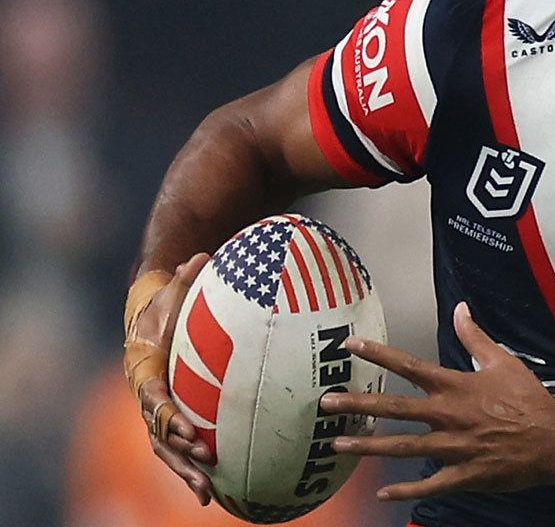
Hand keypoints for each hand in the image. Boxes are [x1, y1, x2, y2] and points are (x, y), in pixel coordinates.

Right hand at [134, 253, 216, 504]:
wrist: (147, 316)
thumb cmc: (164, 303)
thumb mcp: (172, 291)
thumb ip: (184, 279)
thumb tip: (202, 255)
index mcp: (145, 370)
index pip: (151, 397)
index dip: (166, 414)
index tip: (184, 428)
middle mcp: (147, 397)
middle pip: (157, 433)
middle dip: (178, 453)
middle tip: (204, 464)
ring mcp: (157, 412)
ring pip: (166, 449)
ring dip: (185, 471)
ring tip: (208, 491)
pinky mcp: (171, 419)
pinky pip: (180, 447)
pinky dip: (193, 468)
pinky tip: (217, 489)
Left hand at [321, 302, 554, 500]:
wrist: (552, 439)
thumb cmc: (528, 398)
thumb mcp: (503, 361)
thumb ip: (475, 336)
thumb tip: (461, 308)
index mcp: (455, 386)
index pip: (409, 366)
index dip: (379, 354)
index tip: (352, 346)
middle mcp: (448, 415)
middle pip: (395, 409)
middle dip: (359, 405)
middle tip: (326, 404)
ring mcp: (453, 447)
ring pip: (403, 447)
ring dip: (369, 446)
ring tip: (338, 446)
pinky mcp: (463, 474)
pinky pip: (429, 485)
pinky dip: (405, 491)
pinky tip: (382, 493)